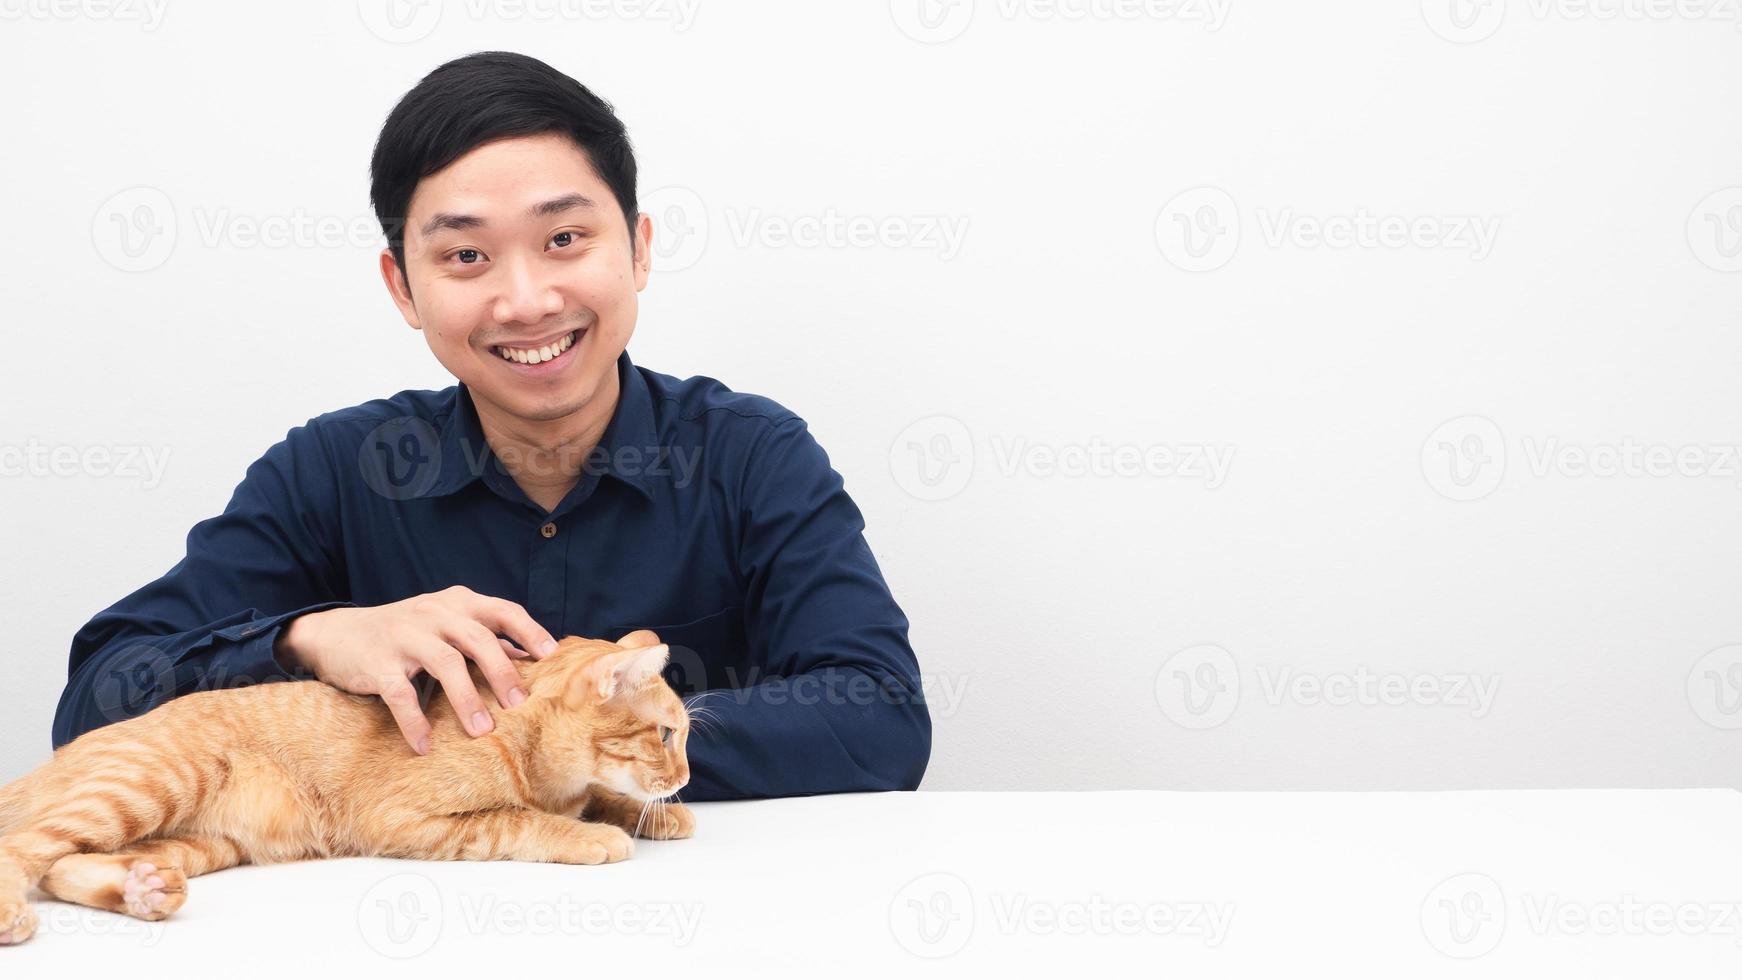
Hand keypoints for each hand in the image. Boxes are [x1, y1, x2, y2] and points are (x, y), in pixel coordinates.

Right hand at [274, 585, 558, 753]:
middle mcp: (434, 614)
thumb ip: (483, 636)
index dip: (530, 630)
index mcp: (457, 603)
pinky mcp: (377, 663)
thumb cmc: (405, 633)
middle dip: (502, 672)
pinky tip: (424, 745)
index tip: (551, 655)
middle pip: (478, 639)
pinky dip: (414, 720)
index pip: (503, 610)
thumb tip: (529, 654)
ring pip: (445, 663)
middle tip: (519, 704)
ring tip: (483, 732)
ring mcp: (405, 636)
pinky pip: (400, 693)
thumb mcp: (445, 624)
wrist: (336, 633)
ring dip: (466, 699)